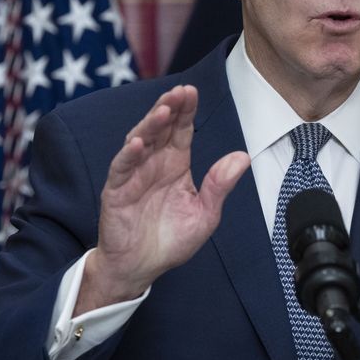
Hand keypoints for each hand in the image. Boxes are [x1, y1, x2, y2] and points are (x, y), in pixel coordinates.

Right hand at [75, 84, 249, 314]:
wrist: (141, 268)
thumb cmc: (170, 241)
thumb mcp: (205, 214)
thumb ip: (220, 185)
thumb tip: (242, 157)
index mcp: (175, 165)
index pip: (181, 130)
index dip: (186, 110)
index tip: (192, 91)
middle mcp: (154, 164)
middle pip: (161, 128)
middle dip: (169, 108)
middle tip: (180, 92)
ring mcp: (133, 175)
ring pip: (140, 140)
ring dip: (150, 124)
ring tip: (163, 110)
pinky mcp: (117, 191)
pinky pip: (122, 168)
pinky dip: (129, 154)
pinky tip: (138, 143)